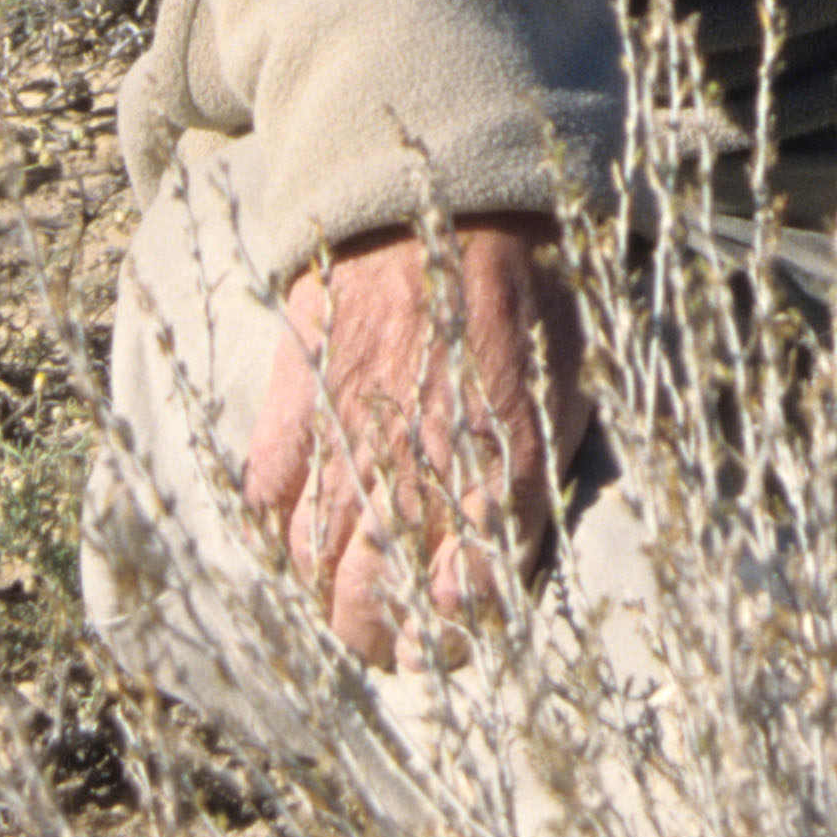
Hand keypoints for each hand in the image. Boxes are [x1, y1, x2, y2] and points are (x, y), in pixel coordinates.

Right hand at [242, 214, 590, 666]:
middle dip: (374, 637)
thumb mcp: (572, 391)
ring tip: (336, 594)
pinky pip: (264, 498)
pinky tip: (292, 530)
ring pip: (309, 565)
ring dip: (320, 595)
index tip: (443, 642)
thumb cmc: (531, 294)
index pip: (462, 606)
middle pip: (368, 606)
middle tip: (383, 634)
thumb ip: (532, 492)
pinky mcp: (294, 400)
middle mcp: (418, 469)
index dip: (447, 643)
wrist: (459, 194)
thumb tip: (486, 582)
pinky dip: (273, 529)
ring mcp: (349, 437)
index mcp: (501, 471)